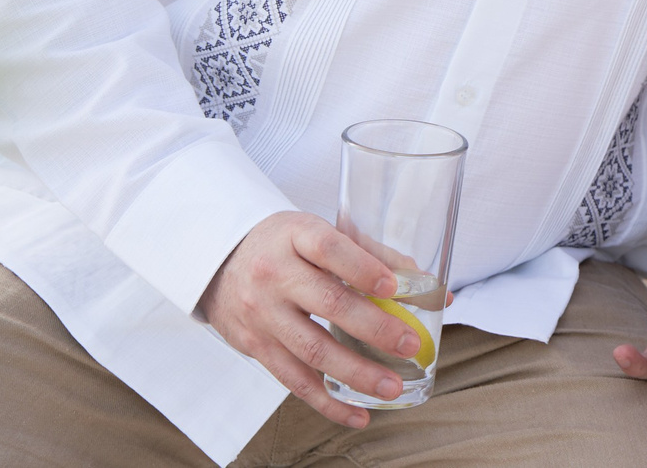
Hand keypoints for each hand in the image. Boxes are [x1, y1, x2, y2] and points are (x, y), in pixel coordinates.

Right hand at [199, 210, 425, 428]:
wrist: (220, 263)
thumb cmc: (284, 246)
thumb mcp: (317, 232)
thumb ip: (371, 254)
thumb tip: (426, 284)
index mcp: (295, 236)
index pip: (329, 249)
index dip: (363, 268)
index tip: (395, 287)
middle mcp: (275, 274)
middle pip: (329, 303)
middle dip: (374, 328)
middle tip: (410, 344)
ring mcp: (263, 314)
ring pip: (313, 350)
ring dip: (357, 373)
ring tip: (392, 386)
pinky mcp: (257, 347)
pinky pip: (294, 381)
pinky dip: (328, 403)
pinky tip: (358, 414)